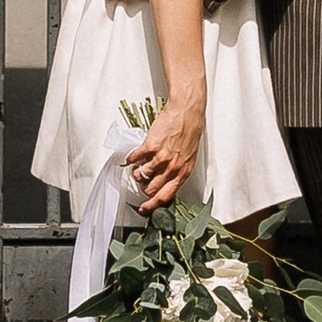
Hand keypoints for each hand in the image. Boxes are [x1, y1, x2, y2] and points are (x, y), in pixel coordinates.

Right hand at [128, 85, 204, 209]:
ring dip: (137, 174)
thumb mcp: (189, 158)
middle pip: (151, 190)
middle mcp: (172, 168)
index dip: (152, 206)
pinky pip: (135, 159)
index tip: (144, 208)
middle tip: (143, 182)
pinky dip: (131, 159)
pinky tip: (133, 157)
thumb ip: (177, 172)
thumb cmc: (190, 132)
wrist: (187, 112)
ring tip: (139, 167)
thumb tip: (164, 182)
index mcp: (183, 173)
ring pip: (141, 176)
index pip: (165, 197)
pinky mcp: (150, 146)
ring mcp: (160, 158)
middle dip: (144, 188)